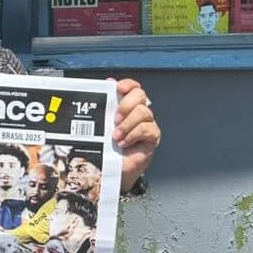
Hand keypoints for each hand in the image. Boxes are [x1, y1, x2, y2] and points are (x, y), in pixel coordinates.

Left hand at [109, 78, 160, 192]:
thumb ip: (101, 107)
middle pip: (140, 95)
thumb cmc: (105, 146)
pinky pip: (147, 129)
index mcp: (126, 105)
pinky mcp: (152, 137)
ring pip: (143, 112)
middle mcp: (138, 111)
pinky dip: (133, 135)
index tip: (118, 88)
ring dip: (127, 124)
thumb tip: (106, 84)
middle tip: (115, 119)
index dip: (128, 84)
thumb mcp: (99, 126)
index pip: (133, 87)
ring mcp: (147, 123)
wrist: (111, 169)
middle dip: (126, 104)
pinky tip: (123, 143)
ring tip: (115, 136)